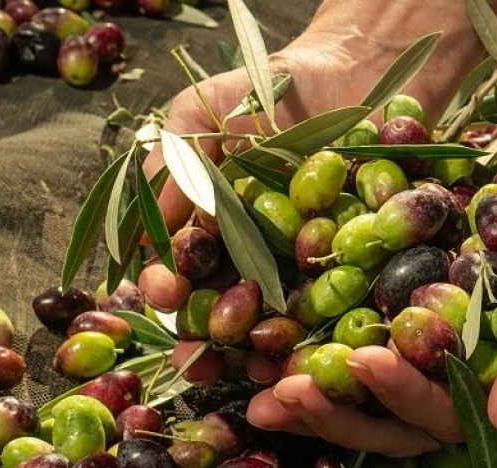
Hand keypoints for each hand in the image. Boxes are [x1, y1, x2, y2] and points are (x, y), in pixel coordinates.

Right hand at [139, 5, 483, 391]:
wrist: (353, 72)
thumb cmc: (267, 91)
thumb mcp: (201, 115)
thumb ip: (168, 169)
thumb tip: (141, 239)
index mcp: (211, 230)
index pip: (181, 270)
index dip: (167, 286)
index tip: (163, 293)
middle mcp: (253, 257)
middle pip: (224, 308)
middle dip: (208, 336)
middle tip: (199, 359)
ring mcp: (303, 266)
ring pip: (278, 318)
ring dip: (263, 347)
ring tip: (254, 367)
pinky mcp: (354, 265)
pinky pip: (339, 303)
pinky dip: (326, 327)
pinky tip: (313, 347)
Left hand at [247, 155, 496, 454]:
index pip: (443, 417)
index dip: (400, 397)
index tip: (363, 360)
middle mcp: (462, 386)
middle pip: (388, 414)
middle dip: (333, 409)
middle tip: (277, 395)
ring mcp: (436, 346)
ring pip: (365, 376)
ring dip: (312, 377)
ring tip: (256, 373)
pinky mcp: (417, 301)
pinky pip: (365, 314)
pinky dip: (322, 316)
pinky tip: (275, 307)